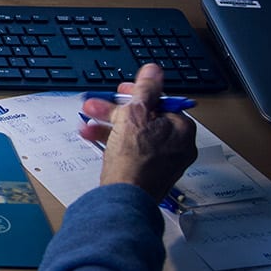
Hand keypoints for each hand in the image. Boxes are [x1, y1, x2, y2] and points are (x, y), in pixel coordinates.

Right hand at [78, 64, 197, 201]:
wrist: (124, 199)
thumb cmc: (134, 161)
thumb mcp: (135, 114)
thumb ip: (145, 90)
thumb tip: (154, 71)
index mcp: (181, 129)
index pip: (159, 102)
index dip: (136, 95)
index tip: (121, 93)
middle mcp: (178, 146)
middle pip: (145, 119)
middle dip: (116, 112)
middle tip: (97, 106)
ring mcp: (164, 162)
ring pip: (135, 135)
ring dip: (109, 127)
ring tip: (88, 125)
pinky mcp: (150, 174)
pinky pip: (133, 152)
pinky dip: (115, 144)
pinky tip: (96, 140)